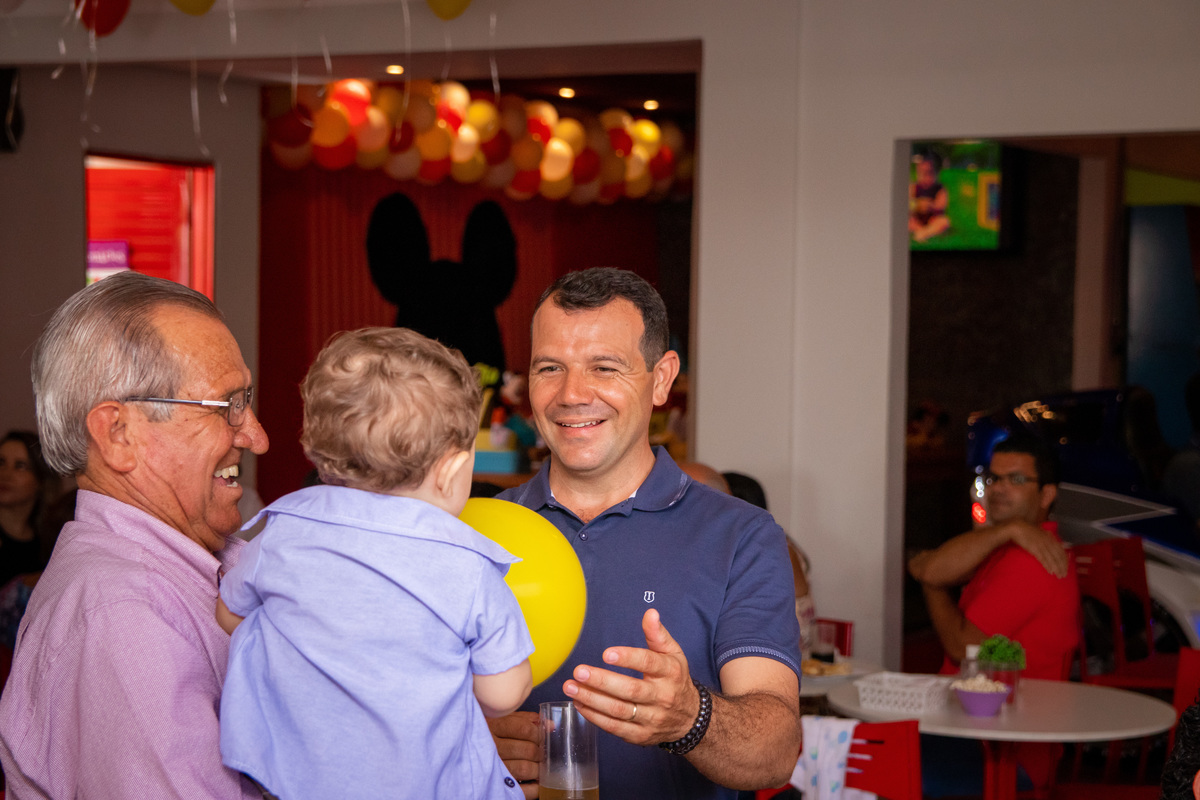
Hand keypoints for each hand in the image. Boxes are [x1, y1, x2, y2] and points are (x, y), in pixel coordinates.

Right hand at [487, 711, 541, 798]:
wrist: (461, 747)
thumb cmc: (485, 732)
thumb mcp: (500, 719)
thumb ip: (524, 720)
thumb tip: (549, 725)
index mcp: (492, 725)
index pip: (524, 729)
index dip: (539, 733)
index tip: (544, 735)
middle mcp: (491, 746)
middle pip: (527, 750)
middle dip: (540, 752)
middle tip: (543, 753)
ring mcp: (492, 766)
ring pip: (525, 768)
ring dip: (538, 769)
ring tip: (540, 767)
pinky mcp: (494, 783)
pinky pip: (519, 790)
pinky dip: (533, 788)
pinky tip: (537, 783)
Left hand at [562, 608, 699, 747]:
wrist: (690, 718)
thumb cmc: (675, 680)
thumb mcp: (673, 655)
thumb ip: (657, 634)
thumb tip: (650, 613)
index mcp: (670, 673)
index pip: (649, 664)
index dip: (628, 658)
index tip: (606, 653)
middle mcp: (662, 697)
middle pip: (630, 690)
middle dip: (602, 681)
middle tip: (579, 671)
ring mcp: (651, 718)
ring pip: (619, 711)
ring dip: (592, 699)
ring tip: (571, 687)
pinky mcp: (640, 735)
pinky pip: (615, 727)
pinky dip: (594, 716)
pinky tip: (579, 703)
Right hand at [1005, 521, 1068, 577]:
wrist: (1017, 528)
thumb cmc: (1028, 530)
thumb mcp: (1042, 531)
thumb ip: (1050, 537)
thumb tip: (1060, 543)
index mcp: (1051, 538)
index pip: (1061, 551)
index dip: (1065, 560)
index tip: (1067, 568)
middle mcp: (1048, 542)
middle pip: (1058, 556)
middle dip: (1062, 566)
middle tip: (1064, 575)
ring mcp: (1042, 545)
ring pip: (1052, 559)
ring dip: (1057, 568)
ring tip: (1059, 576)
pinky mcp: (1034, 549)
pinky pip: (1043, 559)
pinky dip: (1047, 566)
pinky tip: (1050, 571)